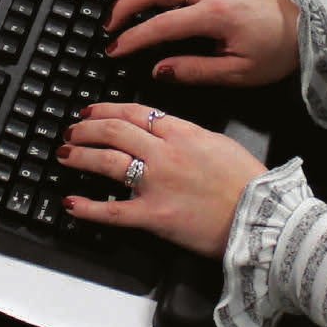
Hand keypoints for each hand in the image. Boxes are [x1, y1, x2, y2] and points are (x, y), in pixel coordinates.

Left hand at [59, 103, 268, 257]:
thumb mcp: (219, 143)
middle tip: (72, 130)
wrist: (262, 216)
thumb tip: (168, 131)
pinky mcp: (153, 216)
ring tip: (65, 153)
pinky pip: (112, 210)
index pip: (135, 113)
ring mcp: (156, 184)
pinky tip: (71, 202)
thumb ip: (189, 135)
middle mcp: (164, 154)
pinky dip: (87, 207)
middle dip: (86, 128)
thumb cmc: (248, 183)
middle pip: (114, 131)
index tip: (92, 111)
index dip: (107, 110)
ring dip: (80, 155)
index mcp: (182, 133)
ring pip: (107, 161)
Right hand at [104, 0, 299, 86]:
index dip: (134, 38)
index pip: (162, 24)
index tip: (116, 49)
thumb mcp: (238, 72)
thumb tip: (160, 70)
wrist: (306, 26)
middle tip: (110, 26)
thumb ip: (195, 71)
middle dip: (125, 5)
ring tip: (119, 3)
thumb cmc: (277, 51)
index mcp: (216, 15)